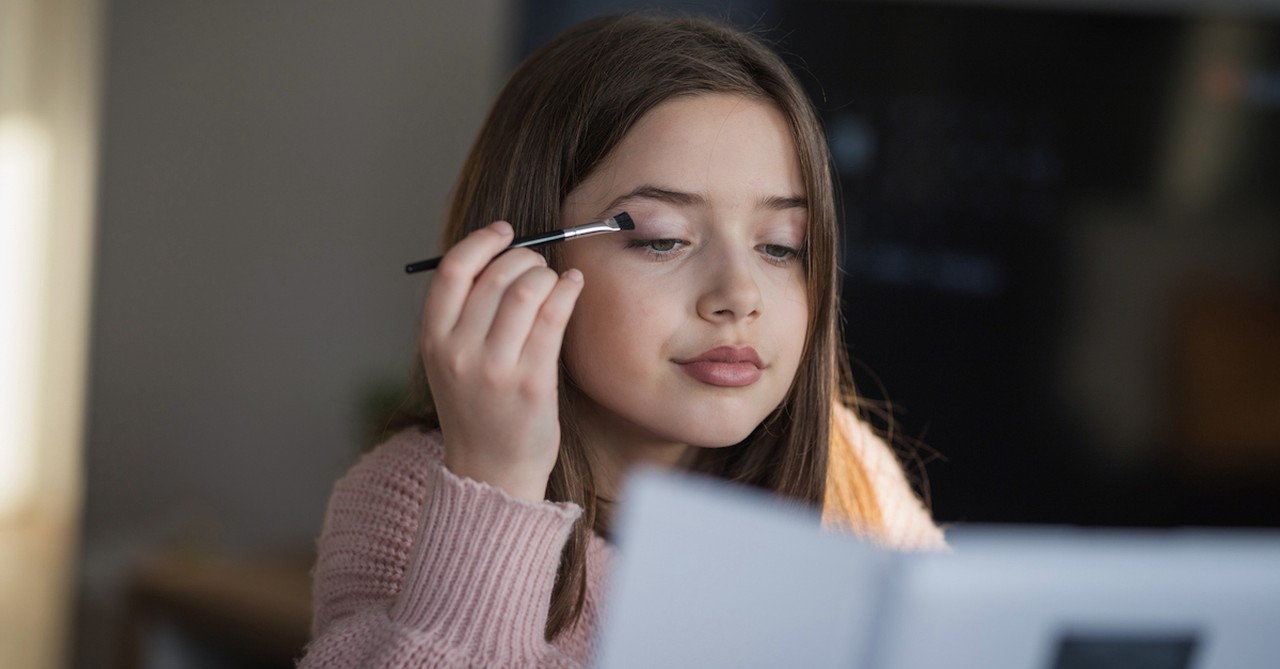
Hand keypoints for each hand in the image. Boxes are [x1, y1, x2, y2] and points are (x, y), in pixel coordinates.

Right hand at [420, 221, 583, 501]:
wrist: (491, 472)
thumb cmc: (478, 410)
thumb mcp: (450, 362)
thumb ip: (465, 315)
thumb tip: (503, 255)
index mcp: (432, 341)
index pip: (451, 271)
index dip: (481, 241)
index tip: (505, 231)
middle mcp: (458, 352)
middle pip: (494, 276)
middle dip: (524, 258)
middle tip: (538, 264)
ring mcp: (494, 369)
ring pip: (525, 291)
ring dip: (546, 275)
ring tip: (555, 280)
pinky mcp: (531, 383)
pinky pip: (552, 318)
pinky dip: (566, 291)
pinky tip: (573, 285)